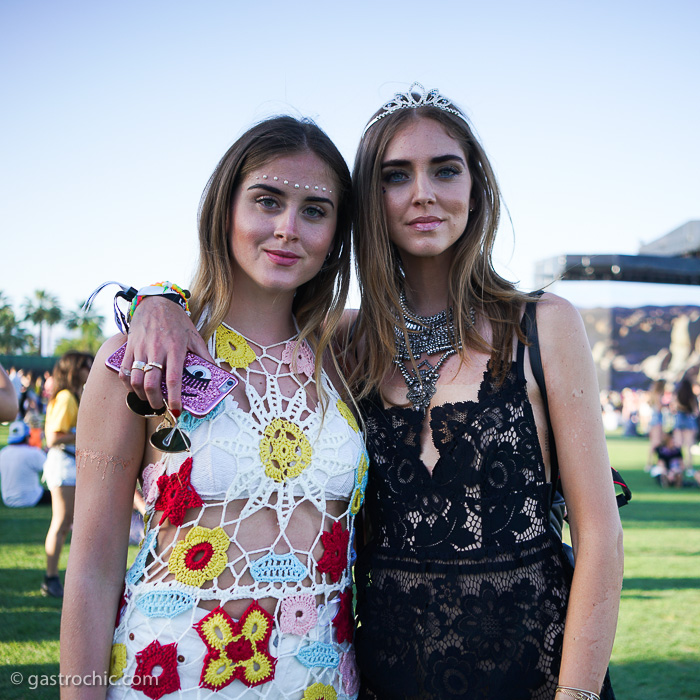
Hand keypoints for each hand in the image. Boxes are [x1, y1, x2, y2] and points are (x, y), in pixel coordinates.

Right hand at [120, 297, 211, 413]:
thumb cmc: (177, 321)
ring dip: (140, 395)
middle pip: (151, 383)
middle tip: (160, 407)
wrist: (156, 302)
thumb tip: (217, 373)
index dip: (174, 397)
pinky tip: (135, 388)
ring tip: (149, 399)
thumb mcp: (195, 337)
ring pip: (135, 379)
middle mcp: (156, 349)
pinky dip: (127, 384)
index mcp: (175, 348)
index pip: (173, 378)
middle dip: (155, 401)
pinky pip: (124, 371)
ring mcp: (141, 349)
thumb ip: (204, 356)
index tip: (176, 410)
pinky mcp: (129, 347)